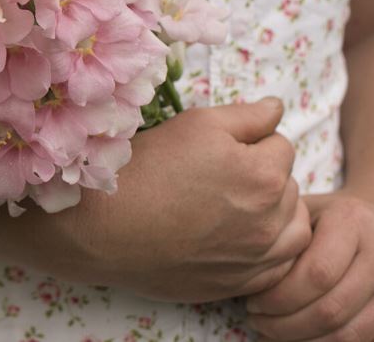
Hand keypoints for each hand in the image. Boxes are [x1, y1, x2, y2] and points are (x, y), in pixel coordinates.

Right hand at [0, 96, 311, 302]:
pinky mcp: (240, 284)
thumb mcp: (194, 124)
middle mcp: (271, 219)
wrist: (101, 229)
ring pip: (292, 227)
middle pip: (288, 185)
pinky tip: (234, 237)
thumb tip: (276, 110)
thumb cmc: (143, 168)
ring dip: (274, 213)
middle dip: (263, 175)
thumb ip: (246, 115)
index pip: (279, 143)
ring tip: (232, 206)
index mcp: (263, 174)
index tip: (214, 146)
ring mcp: (258, 258)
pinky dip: (266, 249)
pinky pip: (278, 265)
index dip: (248, 138)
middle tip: (215, 175)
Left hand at [246, 190, 373, 340]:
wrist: (365, 219)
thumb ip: (282, 240)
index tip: (251, 303)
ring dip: (303, 340)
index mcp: (351, 221)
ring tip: (268, 333)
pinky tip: (293, 340)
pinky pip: (360, 339)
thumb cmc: (318, 217)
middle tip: (255, 321)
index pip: (317, 273)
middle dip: (286, 324)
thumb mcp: (299, 214)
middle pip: (331, 308)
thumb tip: (243, 278)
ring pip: (349, 332)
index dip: (280, 297)